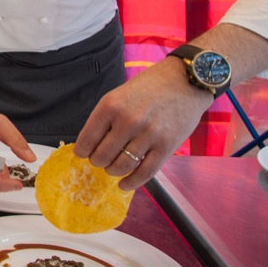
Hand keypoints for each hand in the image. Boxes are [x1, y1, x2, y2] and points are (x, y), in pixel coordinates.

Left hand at [74, 57, 211, 190]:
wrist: (185, 82)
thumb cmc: (149, 87)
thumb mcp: (119, 94)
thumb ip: (106, 118)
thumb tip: (90, 144)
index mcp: (110, 106)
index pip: (87, 139)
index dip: (82, 151)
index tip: (82, 154)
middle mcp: (128, 121)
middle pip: (102, 156)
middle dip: (97, 162)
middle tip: (100, 160)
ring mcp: (148, 135)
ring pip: (121, 166)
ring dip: (113, 171)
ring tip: (112, 168)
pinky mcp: (166, 146)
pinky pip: (145, 172)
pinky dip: (131, 182)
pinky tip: (124, 184)